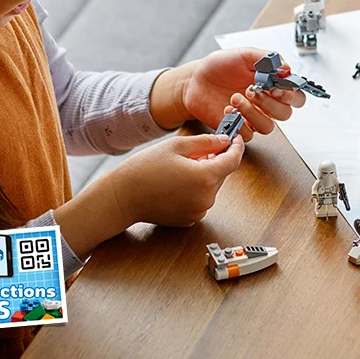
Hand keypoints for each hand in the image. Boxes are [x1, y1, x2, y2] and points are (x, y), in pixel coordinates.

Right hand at [112, 133, 243, 226]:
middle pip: (221, 174)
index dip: (237, 148)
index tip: (236, 139)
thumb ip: (206, 142)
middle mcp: (206, 198)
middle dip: (215, 160)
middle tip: (199, 150)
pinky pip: (201, 199)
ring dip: (205, 175)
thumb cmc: (144, 169)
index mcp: (205, 177)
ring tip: (182, 166)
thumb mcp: (176, 146)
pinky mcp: (190, 220)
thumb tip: (225, 142)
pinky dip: (196, 189)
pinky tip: (177, 182)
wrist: (122, 198)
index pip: (233, 161)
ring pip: (211, 187)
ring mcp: (198, 211)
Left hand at [176, 48, 306, 139]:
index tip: (275, 86)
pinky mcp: (239, 128)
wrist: (195, 80)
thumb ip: (266, 58)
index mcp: (273, 85)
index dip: (290, 95)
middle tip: (252, 91)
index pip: (296, 96)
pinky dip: (239, 123)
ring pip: (268, 127)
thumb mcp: (243, 55)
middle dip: (269, 103)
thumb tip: (286, 68)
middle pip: (285, 114)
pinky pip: (248, 135)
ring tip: (235, 98)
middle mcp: (266, 103)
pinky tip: (227, 109)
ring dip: (252, 113)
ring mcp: (253, 117)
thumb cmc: (220, 66)